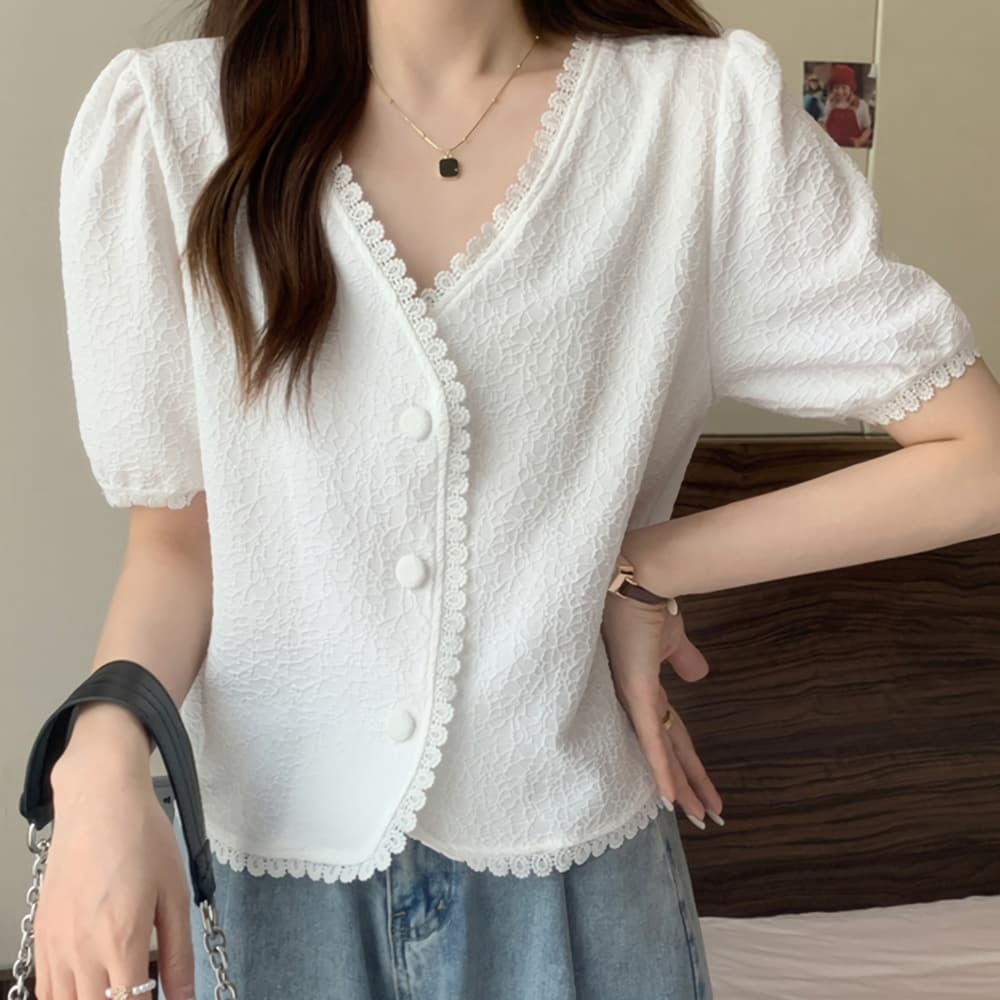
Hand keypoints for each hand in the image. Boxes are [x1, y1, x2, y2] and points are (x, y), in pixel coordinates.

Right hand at [33, 752, 195, 999]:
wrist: (100, 800)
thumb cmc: (142, 838)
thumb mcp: (175, 894)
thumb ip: (178, 954)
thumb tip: (185, 996)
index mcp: (121, 940)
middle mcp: (81, 950)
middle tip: (142, 991)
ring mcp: (55, 945)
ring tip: (119, 988)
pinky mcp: (41, 934)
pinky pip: (45, 989)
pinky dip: (66, 997)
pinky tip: (89, 987)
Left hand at [601, 591, 723, 829]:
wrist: (637, 585)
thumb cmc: (648, 608)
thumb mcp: (673, 640)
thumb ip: (684, 660)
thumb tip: (700, 675)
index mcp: (645, 690)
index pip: (670, 733)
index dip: (685, 759)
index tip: (698, 785)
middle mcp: (637, 702)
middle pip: (668, 751)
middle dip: (688, 784)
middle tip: (704, 817)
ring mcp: (634, 701)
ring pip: (661, 755)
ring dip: (682, 787)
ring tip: (698, 817)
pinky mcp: (636, 694)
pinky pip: (651, 740)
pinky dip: (663, 771)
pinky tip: (671, 798)